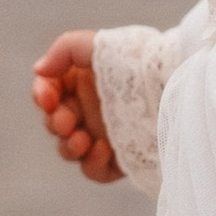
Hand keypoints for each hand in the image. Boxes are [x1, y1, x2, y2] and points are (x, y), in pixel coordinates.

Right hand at [32, 31, 124, 183]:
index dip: (42, 96)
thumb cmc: (136, 61)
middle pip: (55, 124)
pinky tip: (102, 149)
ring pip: (69, 150)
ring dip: (68, 146)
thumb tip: (39, 70)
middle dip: (55, 122)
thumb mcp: (97, 45)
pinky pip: (94, 170)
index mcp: (83, 82)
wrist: (176, 87)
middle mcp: (91, 109)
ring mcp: (105, 135)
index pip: (49, 93)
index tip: (47, 98)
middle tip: (67, 121)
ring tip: (81, 139)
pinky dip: (92, 163)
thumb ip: (63, 50)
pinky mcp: (120, 159)